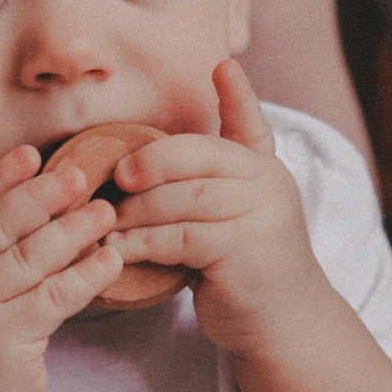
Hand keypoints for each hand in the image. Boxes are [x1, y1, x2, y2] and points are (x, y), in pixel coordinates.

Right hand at [0, 143, 122, 391]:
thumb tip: (38, 205)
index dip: (1, 176)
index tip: (32, 152)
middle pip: (1, 224)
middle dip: (44, 195)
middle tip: (82, 174)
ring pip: (32, 256)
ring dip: (74, 230)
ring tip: (108, 213)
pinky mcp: (5, 339)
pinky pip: (56, 295)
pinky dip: (87, 274)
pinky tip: (111, 260)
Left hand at [107, 59, 329, 354]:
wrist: (283, 325)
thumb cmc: (244, 269)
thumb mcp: (233, 219)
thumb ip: (207, 187)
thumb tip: (139, 166)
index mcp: (265, 170)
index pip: (251, 125)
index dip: (238, 96)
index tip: (222, 65)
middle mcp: (270, 185)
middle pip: (200, 157)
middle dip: (151, 162)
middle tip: (118, 177)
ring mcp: (261, 217)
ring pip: (185, 198)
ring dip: (138, 209)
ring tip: (108, 220)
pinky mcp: (244, 252)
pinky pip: (180, 237)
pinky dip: (143, 241)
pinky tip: (121, 247)